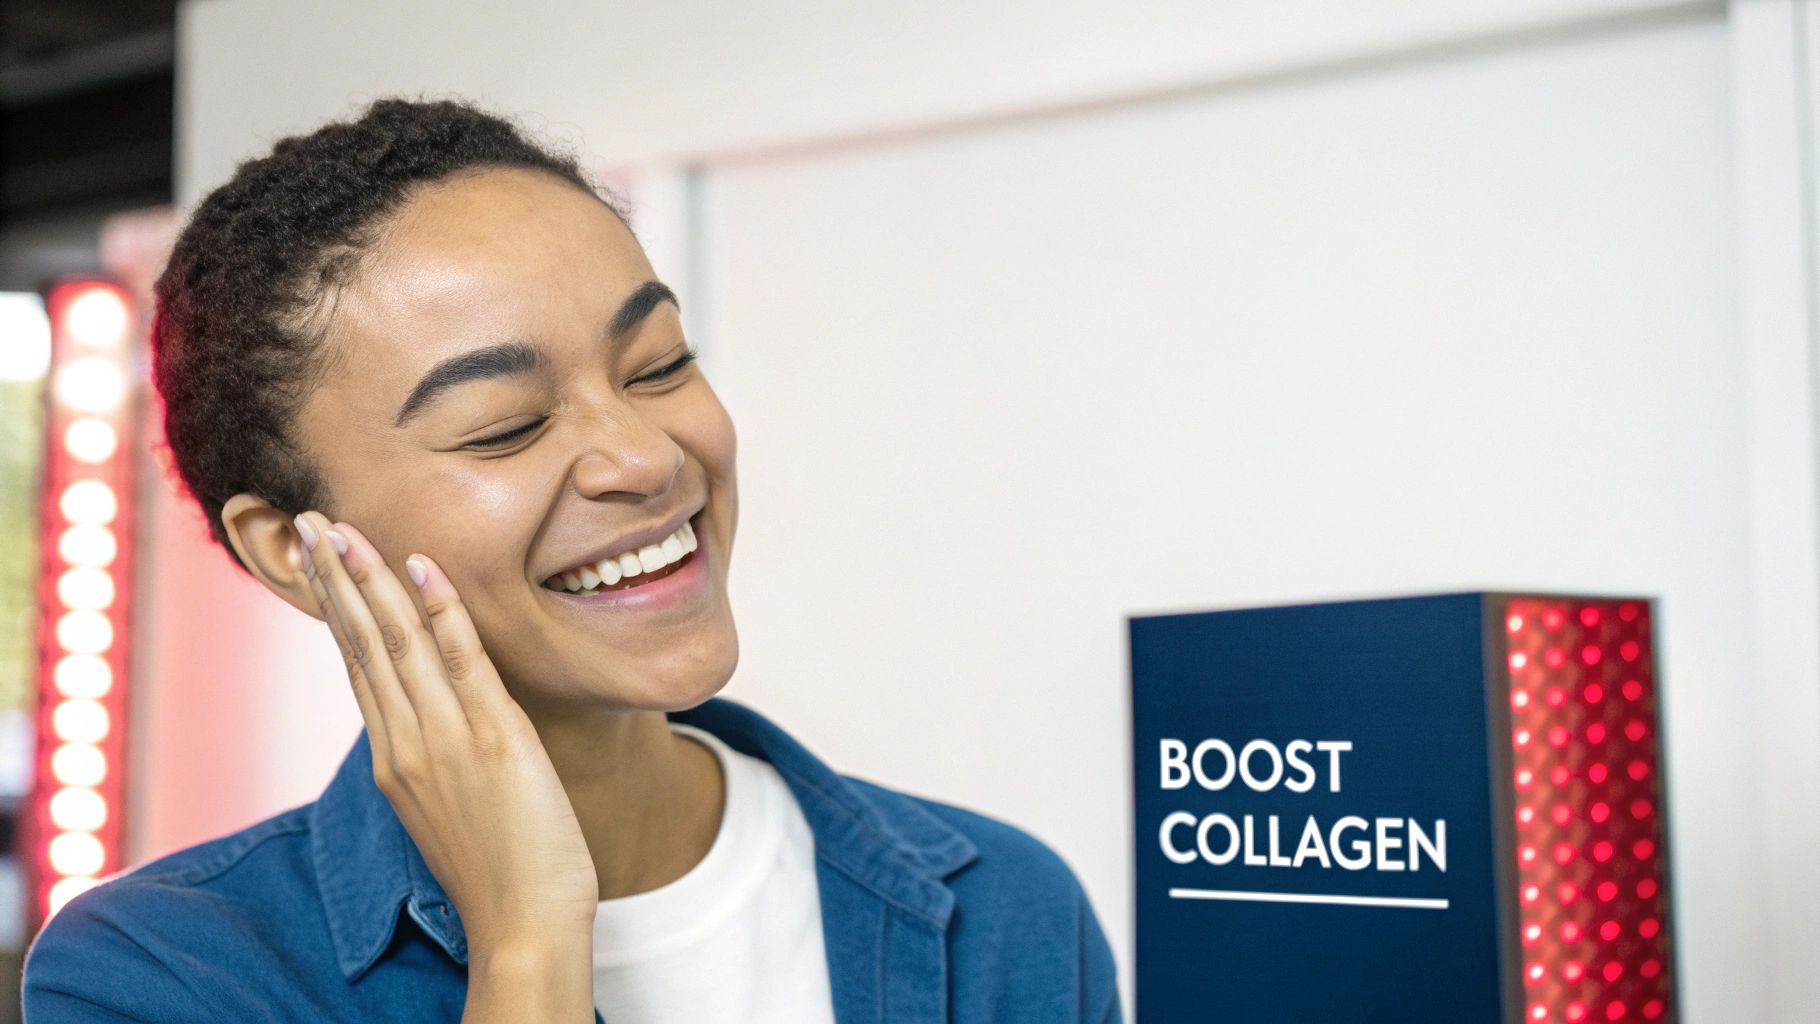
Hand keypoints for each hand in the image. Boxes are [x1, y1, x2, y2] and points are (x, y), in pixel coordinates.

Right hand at [293, 512, 599, 950]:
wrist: (524, 923)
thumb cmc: (499, 866)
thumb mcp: (452, 801)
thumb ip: (437, 751)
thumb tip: (437, 708)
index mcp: (395, 757)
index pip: (356, 664)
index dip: (337, 606)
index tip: (318, 556)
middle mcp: (407, 743)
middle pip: (361, 645)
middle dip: (334, 579)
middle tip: (308, 521)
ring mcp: (445, 740)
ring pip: (396, 645)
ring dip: (370, 579)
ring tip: (343, 529)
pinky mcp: (492, 740)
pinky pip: (462, 664)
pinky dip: (442, 613)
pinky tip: (423, 568)